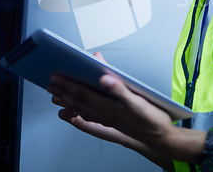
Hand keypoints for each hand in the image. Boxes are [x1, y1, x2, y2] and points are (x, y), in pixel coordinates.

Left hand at [47, 52, 175, 151]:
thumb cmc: (151, 118)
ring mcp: (107, 121)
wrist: (161, 137)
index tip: (57, 76)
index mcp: (110, 107)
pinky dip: (78, 118)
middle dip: (64, 92)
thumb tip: (104, 77)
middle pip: (79, 102)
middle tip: (51, 84)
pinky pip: (90, 122)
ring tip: (56, 97)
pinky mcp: (112, 125)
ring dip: (68, 103)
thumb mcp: (138, 100)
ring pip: (82, 111)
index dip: (69, 84)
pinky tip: (72, 117)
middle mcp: (105, 115)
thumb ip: (120, 88)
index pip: (84, 93)